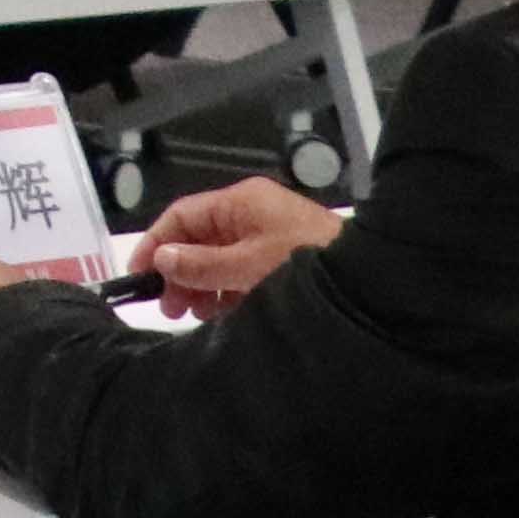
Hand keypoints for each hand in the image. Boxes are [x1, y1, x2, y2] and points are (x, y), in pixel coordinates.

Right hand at [138, 176, 340, 315]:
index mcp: (241, 203)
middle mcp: (255, 214)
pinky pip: (246, 270)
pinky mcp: (290, 259)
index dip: (156, 244)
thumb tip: (161, 259)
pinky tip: (228, 314)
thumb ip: (201, 264)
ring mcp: (273, 236)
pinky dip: (231, 290)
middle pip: (201, 238)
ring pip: (223, 257)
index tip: (140, 277)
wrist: (378, 285)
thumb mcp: (248, 266)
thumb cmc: (307, 265)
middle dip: (181, 270)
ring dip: (205, 285)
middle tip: (170, 305)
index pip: (182, 216)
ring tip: (198, 315)